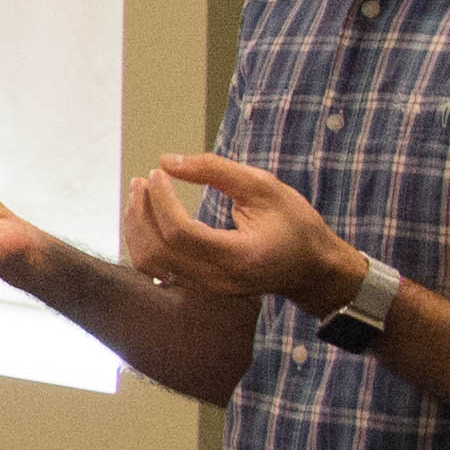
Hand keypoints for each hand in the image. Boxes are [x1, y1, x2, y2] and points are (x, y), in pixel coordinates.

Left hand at [126, 150, 353, 310]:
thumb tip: (167, 161)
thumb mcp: (264, 187)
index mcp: (238, 256)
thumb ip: (216, 171)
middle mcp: (217, 279)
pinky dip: (145, 240)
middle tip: (143, 180)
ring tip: (140, 193)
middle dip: (142, 211)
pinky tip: (148, 215)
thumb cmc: (295, 224)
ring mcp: (206, 288)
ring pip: (151, 263)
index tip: (157, 172)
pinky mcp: (199, 288)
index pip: (180, 233)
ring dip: (137, 226)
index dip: (161, 200)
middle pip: (159, 250)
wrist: (312, 269)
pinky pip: (158, 268)